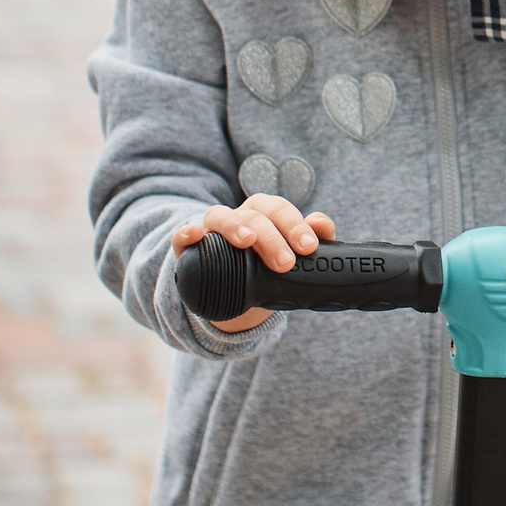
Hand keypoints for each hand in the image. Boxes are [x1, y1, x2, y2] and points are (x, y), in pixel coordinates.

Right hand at [173, 195, 337, 332]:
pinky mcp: (189, 248)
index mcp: (265, 213)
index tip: (309, 247)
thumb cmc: (267, 268)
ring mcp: (212, 231)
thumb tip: (323, 225)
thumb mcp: (290, 256)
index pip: (281, 210)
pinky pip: (182, 237)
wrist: (235, 295)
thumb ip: (311, 239)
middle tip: (286, 263)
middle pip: (255, 214)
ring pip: (220, 216)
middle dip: (272, 236)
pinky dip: (186, 233)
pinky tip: (194, 235)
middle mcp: (239, 216)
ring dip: (234, 225)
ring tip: (247, 241)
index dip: (296, 225)